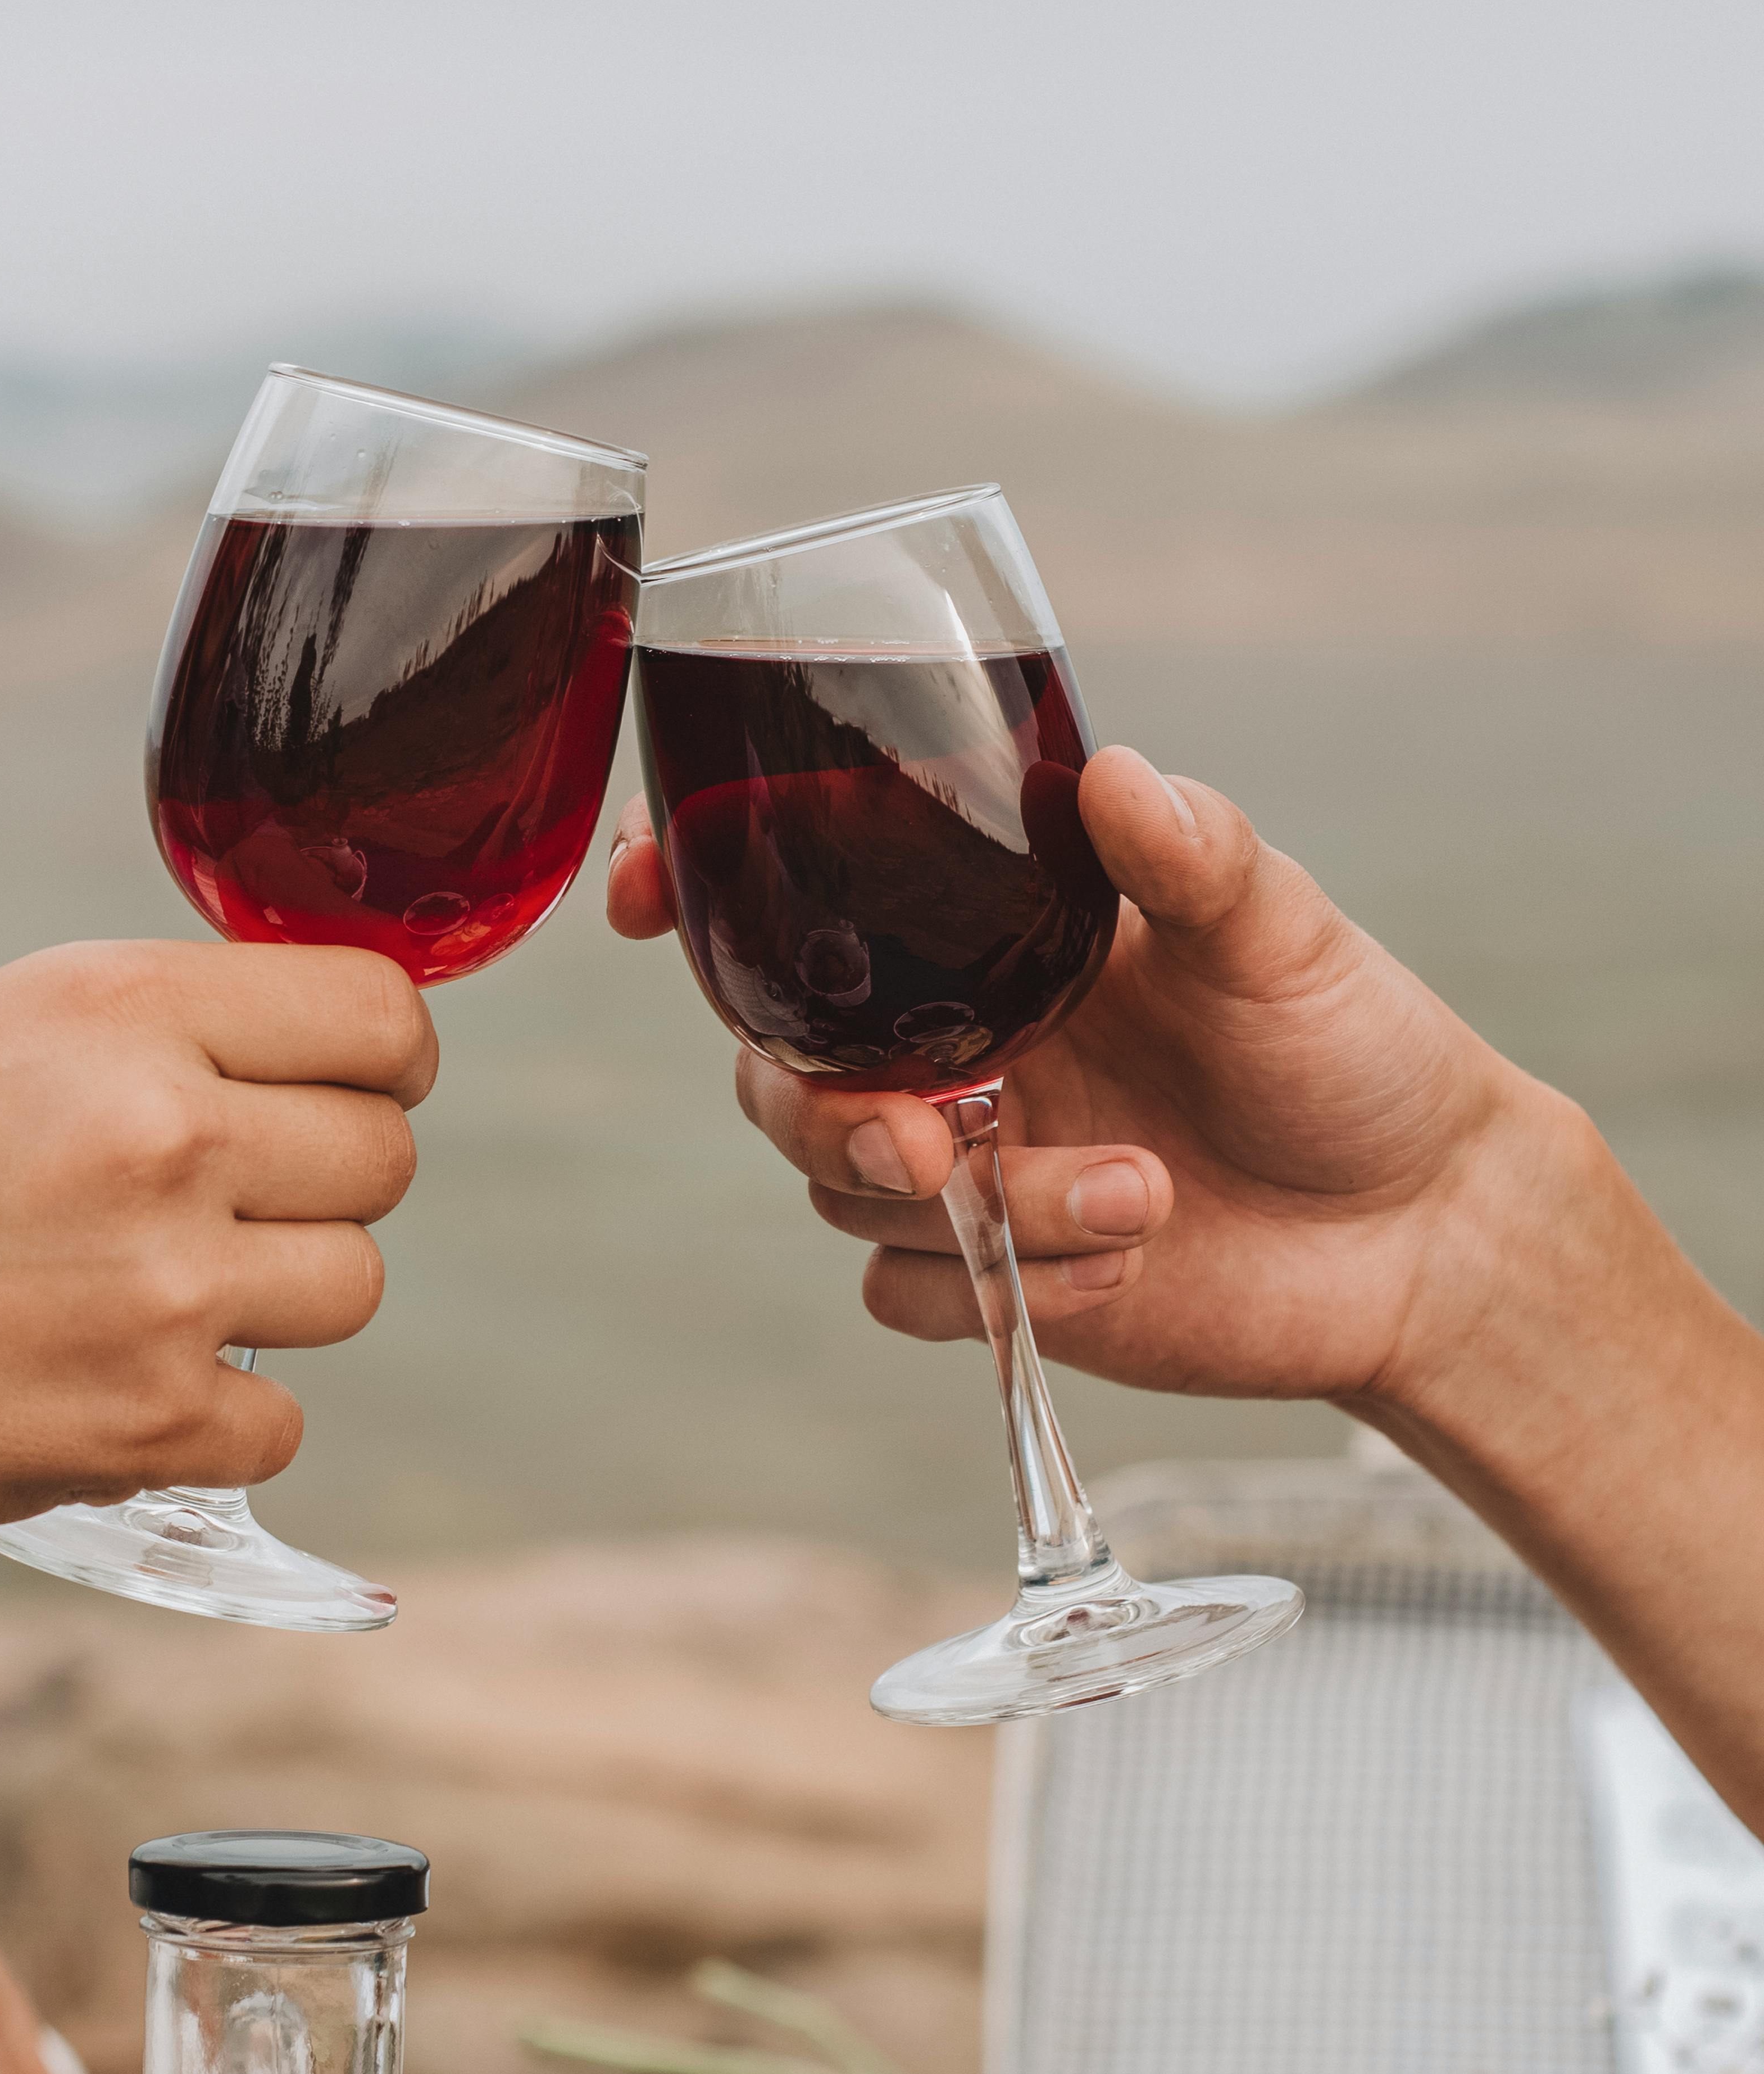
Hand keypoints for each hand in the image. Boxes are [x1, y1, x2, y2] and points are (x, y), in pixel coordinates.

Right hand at [0, 940, 435, 1631]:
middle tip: (218, 1205)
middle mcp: (160, 1131)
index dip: (386, 1059)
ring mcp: (166, 1285)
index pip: (381, 1013)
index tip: (354, 1085)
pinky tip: (107, 1383)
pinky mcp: (155, 1422)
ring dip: (276, 1298)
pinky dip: (213, 1419)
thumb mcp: (8, 1033)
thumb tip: (361, 1051)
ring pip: (353, 1284)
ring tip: (146, 1291)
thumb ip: (180, 1030)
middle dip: (323, 1183)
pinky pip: (283, 1421)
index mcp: (120, 1008)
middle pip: (385, 1155)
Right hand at [607, 751, 1544, 1419]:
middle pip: (779, 1071)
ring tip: (1140, 1198)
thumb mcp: (1284, 935)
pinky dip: (1002, 1292)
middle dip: (822, 1112)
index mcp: (991, 938)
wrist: (1428, 1234)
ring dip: (979, 1209)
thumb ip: (1198, 858)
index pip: (800, 898)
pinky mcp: (993, 1281)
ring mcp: (967, 1167)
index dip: (694, 891)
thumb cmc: (1359, 1052)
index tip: (645, 894)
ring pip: (847, 1192)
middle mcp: (954, 1046)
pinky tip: (1124, 1266)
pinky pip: (909, 1295)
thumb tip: (1113, 779)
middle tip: (924, 1142)